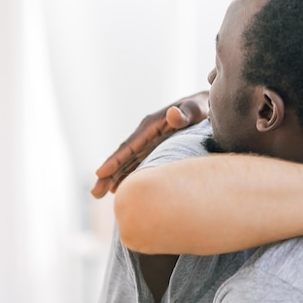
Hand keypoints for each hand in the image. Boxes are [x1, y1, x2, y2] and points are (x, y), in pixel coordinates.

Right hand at [91, 91, 208, 197]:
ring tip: (98, 194)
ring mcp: (149, 143)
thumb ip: (185, 113)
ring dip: (113, 178)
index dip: (115, 160)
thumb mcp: (195, 109)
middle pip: (123, 157)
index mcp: (151, 126)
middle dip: (108, 174)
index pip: (130, 146)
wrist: (207, 108)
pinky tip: (118, 189)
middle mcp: (145, 135)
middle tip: (94, 193)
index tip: (100, 173)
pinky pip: (137, 164)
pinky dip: (126, 175)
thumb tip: (172, 113)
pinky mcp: (155, 150)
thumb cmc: (201, 108)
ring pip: (127, 163)